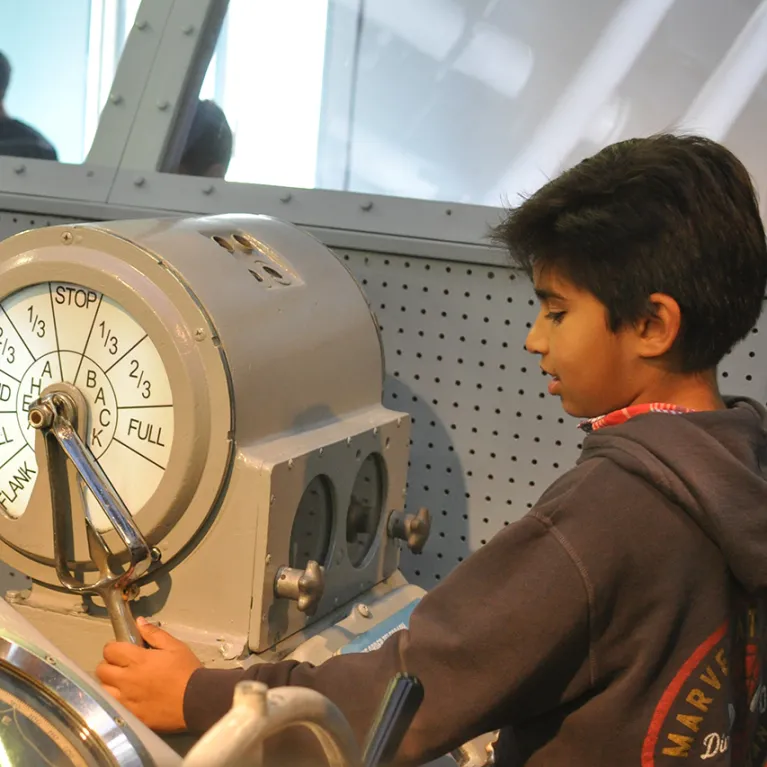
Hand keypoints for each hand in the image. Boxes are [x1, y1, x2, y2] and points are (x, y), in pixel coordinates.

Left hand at [96, 617, 201, 731]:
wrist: (197, 700)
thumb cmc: (187, 670)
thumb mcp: (175, 646)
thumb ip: (154, 634)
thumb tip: (138, 622)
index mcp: (137, 660)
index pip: (109, 650)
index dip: (114, 647)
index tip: (123, 649)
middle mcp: (127, 680)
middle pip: (101, 670)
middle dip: (109, 664)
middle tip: (122, 665)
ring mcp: (126, 700)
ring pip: (103, 690)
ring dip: (109, 684)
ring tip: (121, 683)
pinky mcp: (130, 715)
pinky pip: (112, 706)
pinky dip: (115, 700)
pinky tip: (126, 698)